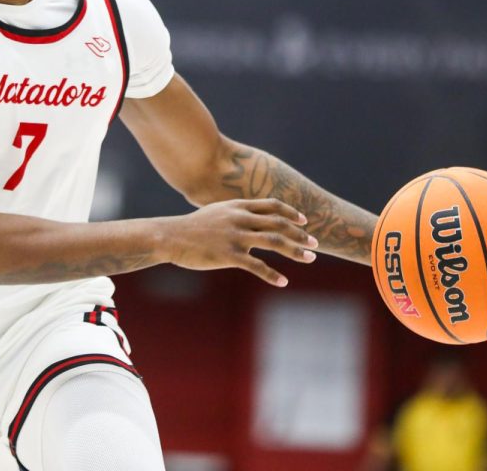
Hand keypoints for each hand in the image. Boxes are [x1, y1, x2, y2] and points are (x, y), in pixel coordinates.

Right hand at [164, 198, 317, 286]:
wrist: (171, 236)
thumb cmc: (193, 227)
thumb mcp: (216, 212)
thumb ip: (236, 213)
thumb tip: (251, 216)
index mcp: (238, 206)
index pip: (272, 206)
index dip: (291, 213)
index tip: (304, 222)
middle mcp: (240, 218)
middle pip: (279, 223)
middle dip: (300, 234)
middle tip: (315, 244)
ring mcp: (235, 236)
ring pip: (274, 242)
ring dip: (295, 251)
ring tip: (310, 259)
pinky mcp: (229, 255)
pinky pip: (257, 265)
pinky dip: (272, 274)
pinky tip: (283, 281)